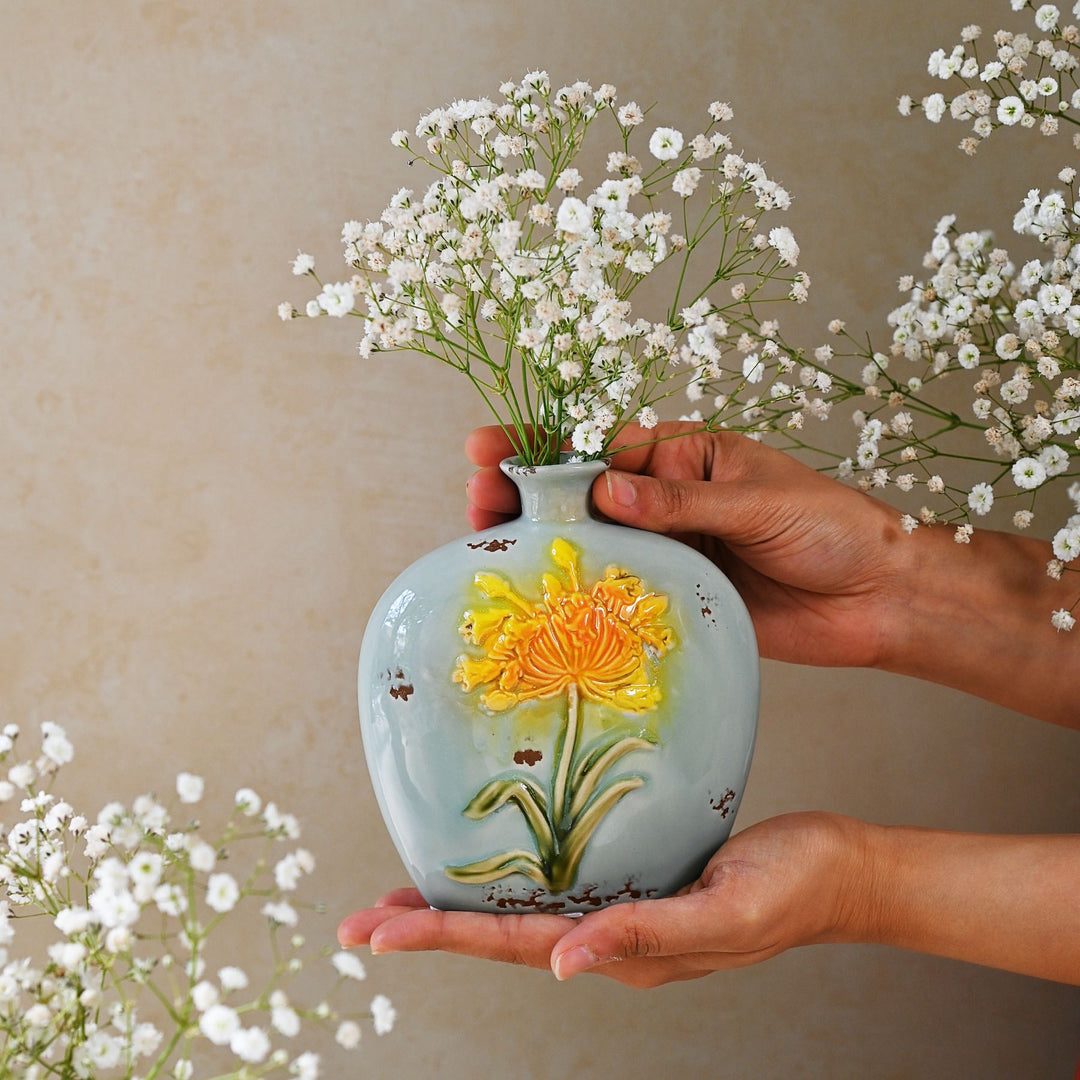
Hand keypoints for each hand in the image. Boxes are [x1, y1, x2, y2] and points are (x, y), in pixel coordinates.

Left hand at [337, 813, 865, 987]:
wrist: (840, 870)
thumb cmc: (793, 885)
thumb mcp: (727, 909)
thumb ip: (647, 935)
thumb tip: (565, 965)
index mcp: (628, 952)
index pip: (516, 944)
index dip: (443, 935)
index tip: (378, 931)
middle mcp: (612, 938)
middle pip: (503, 934)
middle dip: (428, 927)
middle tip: (358, 923)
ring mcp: (622, 912)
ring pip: (523, 913)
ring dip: (459, 907)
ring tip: (401, 900)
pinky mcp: (637, 880)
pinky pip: (560, 884)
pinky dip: (511, 878)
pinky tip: (491, 864)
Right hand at [465, 422, 907, 669]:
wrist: (878, 599)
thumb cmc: (832, 528)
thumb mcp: (759, 501)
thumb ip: (682, 503)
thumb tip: (608, 494)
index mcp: (684, 459)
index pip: (602, 448)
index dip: (545, 448)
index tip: (491, 447)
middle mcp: (665, 504)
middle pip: (581, 496)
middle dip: (525, 495)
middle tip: (477, 500)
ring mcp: (665, 554)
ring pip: (590, 546)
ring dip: (541, 546)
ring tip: (486, 545)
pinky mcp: (672, 601)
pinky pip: (616, 595)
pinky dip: (578, 596)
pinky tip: (540, 599)